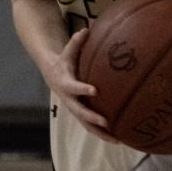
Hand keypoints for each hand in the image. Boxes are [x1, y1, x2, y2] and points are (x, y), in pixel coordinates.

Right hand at [45, 28, 117, 143]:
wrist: (52, 74)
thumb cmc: (64, 60)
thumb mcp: (67, 50)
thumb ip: (76, 42)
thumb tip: (86, 30)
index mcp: (65, 83)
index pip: (73, 87)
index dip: (82, 89)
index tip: (95, 90)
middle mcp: (68, 99)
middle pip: (79, 112)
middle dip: (92, 118)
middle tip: (106, 123)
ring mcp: (74, 108)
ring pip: (86, 124)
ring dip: (100, 133)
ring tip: (117, 140)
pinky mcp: (80, 114)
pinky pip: (91, 126)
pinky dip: (103, 133)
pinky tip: (119, 138)